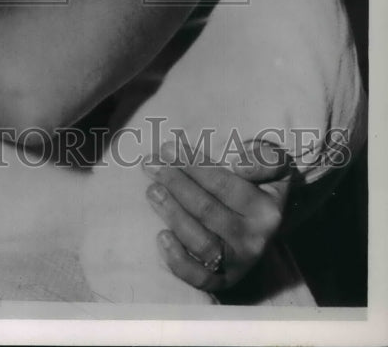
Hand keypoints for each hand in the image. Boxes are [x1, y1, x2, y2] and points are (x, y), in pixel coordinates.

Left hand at [142, 140, 292, 292]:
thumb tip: (240, 164)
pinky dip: (179, 260)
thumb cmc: (262, 183)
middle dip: (176, 184)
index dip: (193, 164)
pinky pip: (200, 277)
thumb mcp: (273, 163)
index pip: (224, 184)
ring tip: (153, 191)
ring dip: (173, 215)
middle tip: (153, 166)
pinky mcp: (224, 279)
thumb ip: (265, 157)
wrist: (268, 223)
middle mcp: (256, 239)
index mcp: (267, 209)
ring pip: (202, 242)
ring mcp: (239, 262)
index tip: (168, 147)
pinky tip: (162, 235)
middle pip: (208, 210)